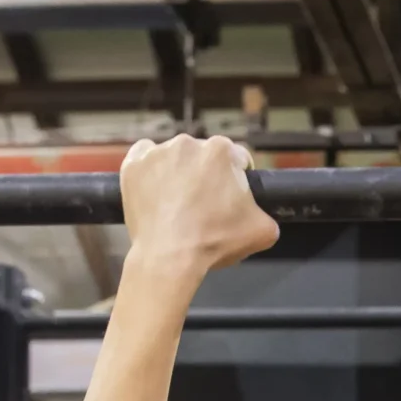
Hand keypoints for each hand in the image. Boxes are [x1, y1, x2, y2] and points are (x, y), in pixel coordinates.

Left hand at [121, 134, 281, 280]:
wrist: (169, 257)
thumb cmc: (214, 241)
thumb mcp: (262, 232)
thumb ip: (267, 214)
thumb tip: (261, 215)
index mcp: (222, 151)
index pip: (236, 159)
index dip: (236, 179)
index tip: (229, 198)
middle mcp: (189, 143)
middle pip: (203, 157)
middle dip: (205, 176)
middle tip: (202, 206)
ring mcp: (157, 152)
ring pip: (174, 158)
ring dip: (178, 174)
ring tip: (176, 205)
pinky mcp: (133, 164)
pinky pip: (144, 159)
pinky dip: (149, 172)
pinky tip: (154, 192)